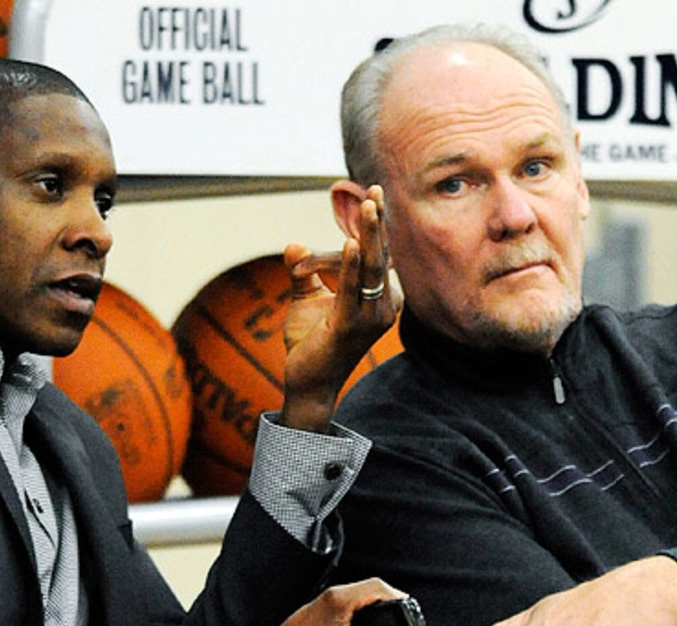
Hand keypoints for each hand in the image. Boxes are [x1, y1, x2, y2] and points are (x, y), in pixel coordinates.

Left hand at [279, 185, 401, 432]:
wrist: (307, 383)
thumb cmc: (311, 344)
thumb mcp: (305, 300)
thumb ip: (302, 272)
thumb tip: (294, 243)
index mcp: (377, 299)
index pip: (377, 256)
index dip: (376, 227)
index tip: (373, 196)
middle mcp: (381, 308)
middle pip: (379, 257)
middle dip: (377, 223)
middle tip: (376, 191)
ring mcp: (369, 319)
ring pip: (370, 268)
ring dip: (369, 236)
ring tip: (369, 206)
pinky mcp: (350, 328)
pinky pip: (351, 290)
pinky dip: (350, 266)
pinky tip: (350, 243)